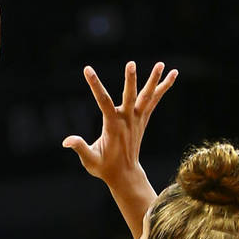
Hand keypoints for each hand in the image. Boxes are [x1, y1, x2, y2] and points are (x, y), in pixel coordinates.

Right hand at [62, 61, 177, 183]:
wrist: (125, 175)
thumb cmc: (104, 167)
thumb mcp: (90, 160)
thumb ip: (80, 148)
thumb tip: (66, 141)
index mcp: (113, 126)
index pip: (103, 102)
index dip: (95, 85)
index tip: (87, 70)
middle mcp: (127, 120)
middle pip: (130, 97)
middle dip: (130, 80)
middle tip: (131, 64)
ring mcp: (137, 120)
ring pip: (147, 97)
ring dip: (154, 80)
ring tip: (161, 63)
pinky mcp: (143, 120)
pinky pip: (154, 101)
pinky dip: (162, 88)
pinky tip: (171, 75)